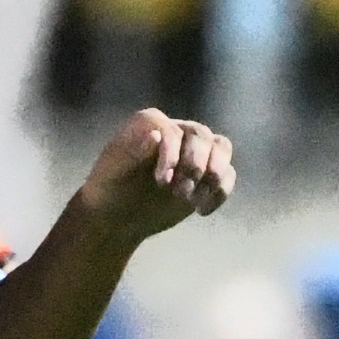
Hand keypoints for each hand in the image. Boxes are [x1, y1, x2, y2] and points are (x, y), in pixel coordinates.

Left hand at [70, 109, 233, 245]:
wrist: (119, 216)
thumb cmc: (110, 188)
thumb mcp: (113, 172)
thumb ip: (133, 153)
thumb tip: (156, 136)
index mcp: (151, 123)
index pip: (173, 131)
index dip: (172, 155)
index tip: (161, 181)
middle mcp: (177, 130)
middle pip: (202, 136)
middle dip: (194, 166)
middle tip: (178, 193)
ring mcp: (195, 151)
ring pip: (222, 147)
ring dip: (213, 175)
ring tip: (192, 201)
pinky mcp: (207, 173)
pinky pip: (228, 174)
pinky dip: (220, 193)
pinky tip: (201, 211)